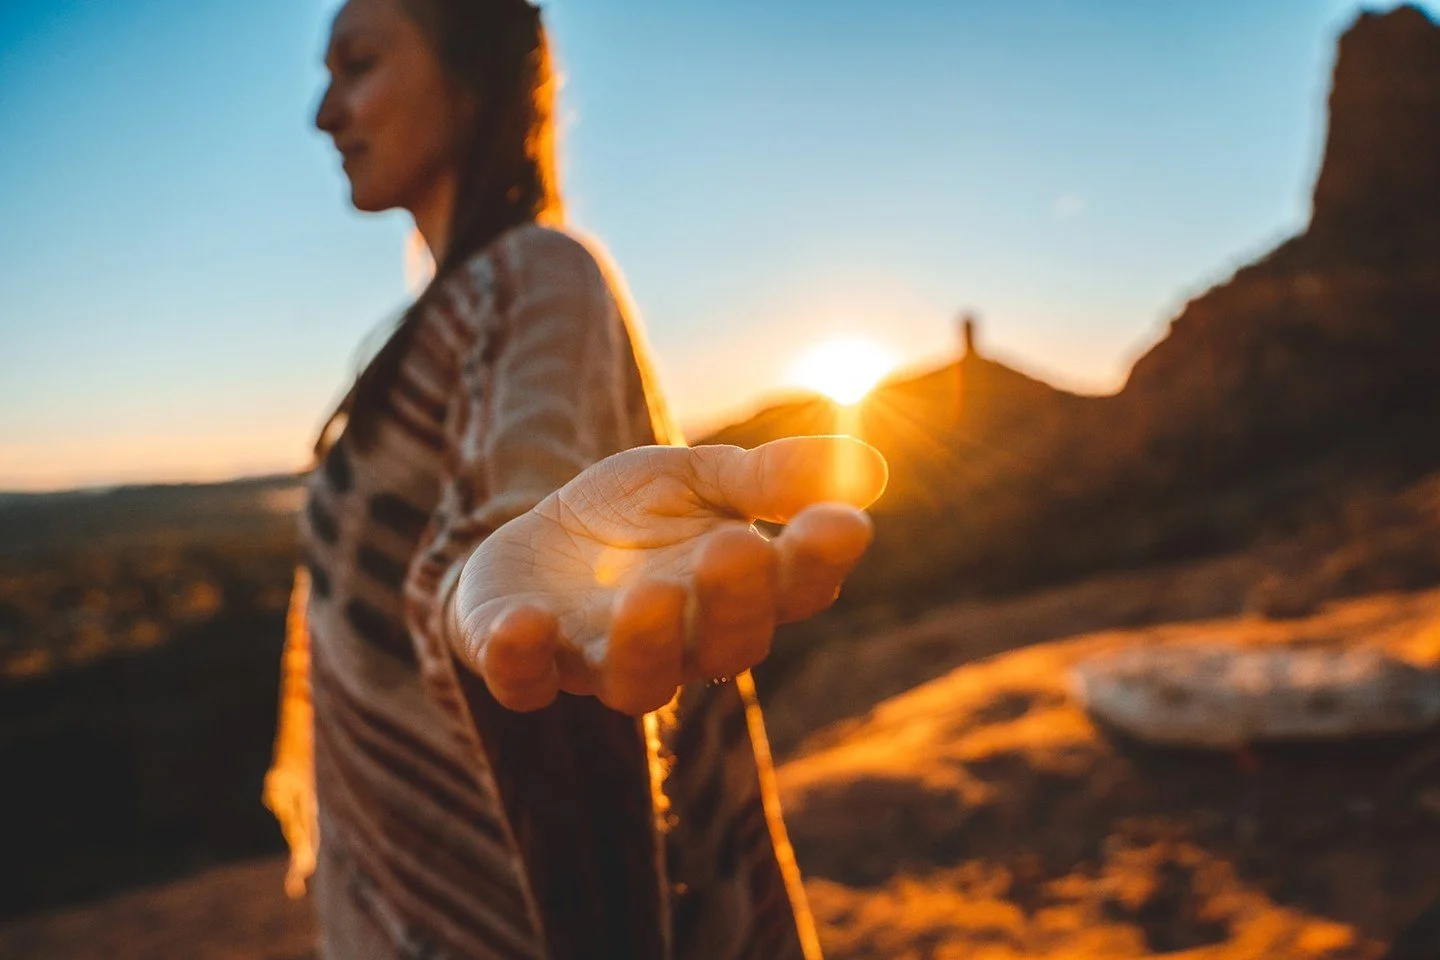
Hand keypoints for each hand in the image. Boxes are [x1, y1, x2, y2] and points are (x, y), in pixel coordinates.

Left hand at [447, 436, 887, 714]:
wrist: (536, 541)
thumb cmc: (636, 516)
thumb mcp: (700, 476)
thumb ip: (769, 478)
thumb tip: (867, 469)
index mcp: (735, 596)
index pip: (793, 592)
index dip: (817, 563)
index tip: (842, 524)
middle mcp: (680, 644)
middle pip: (723, 644)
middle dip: (732, 600)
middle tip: (737, 546)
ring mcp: (600, 661)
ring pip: (637, 681)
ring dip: (645, 641)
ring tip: (651, 592)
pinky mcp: (524, 664)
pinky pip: (525, 681)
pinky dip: (523, 659)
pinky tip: (526, 621)